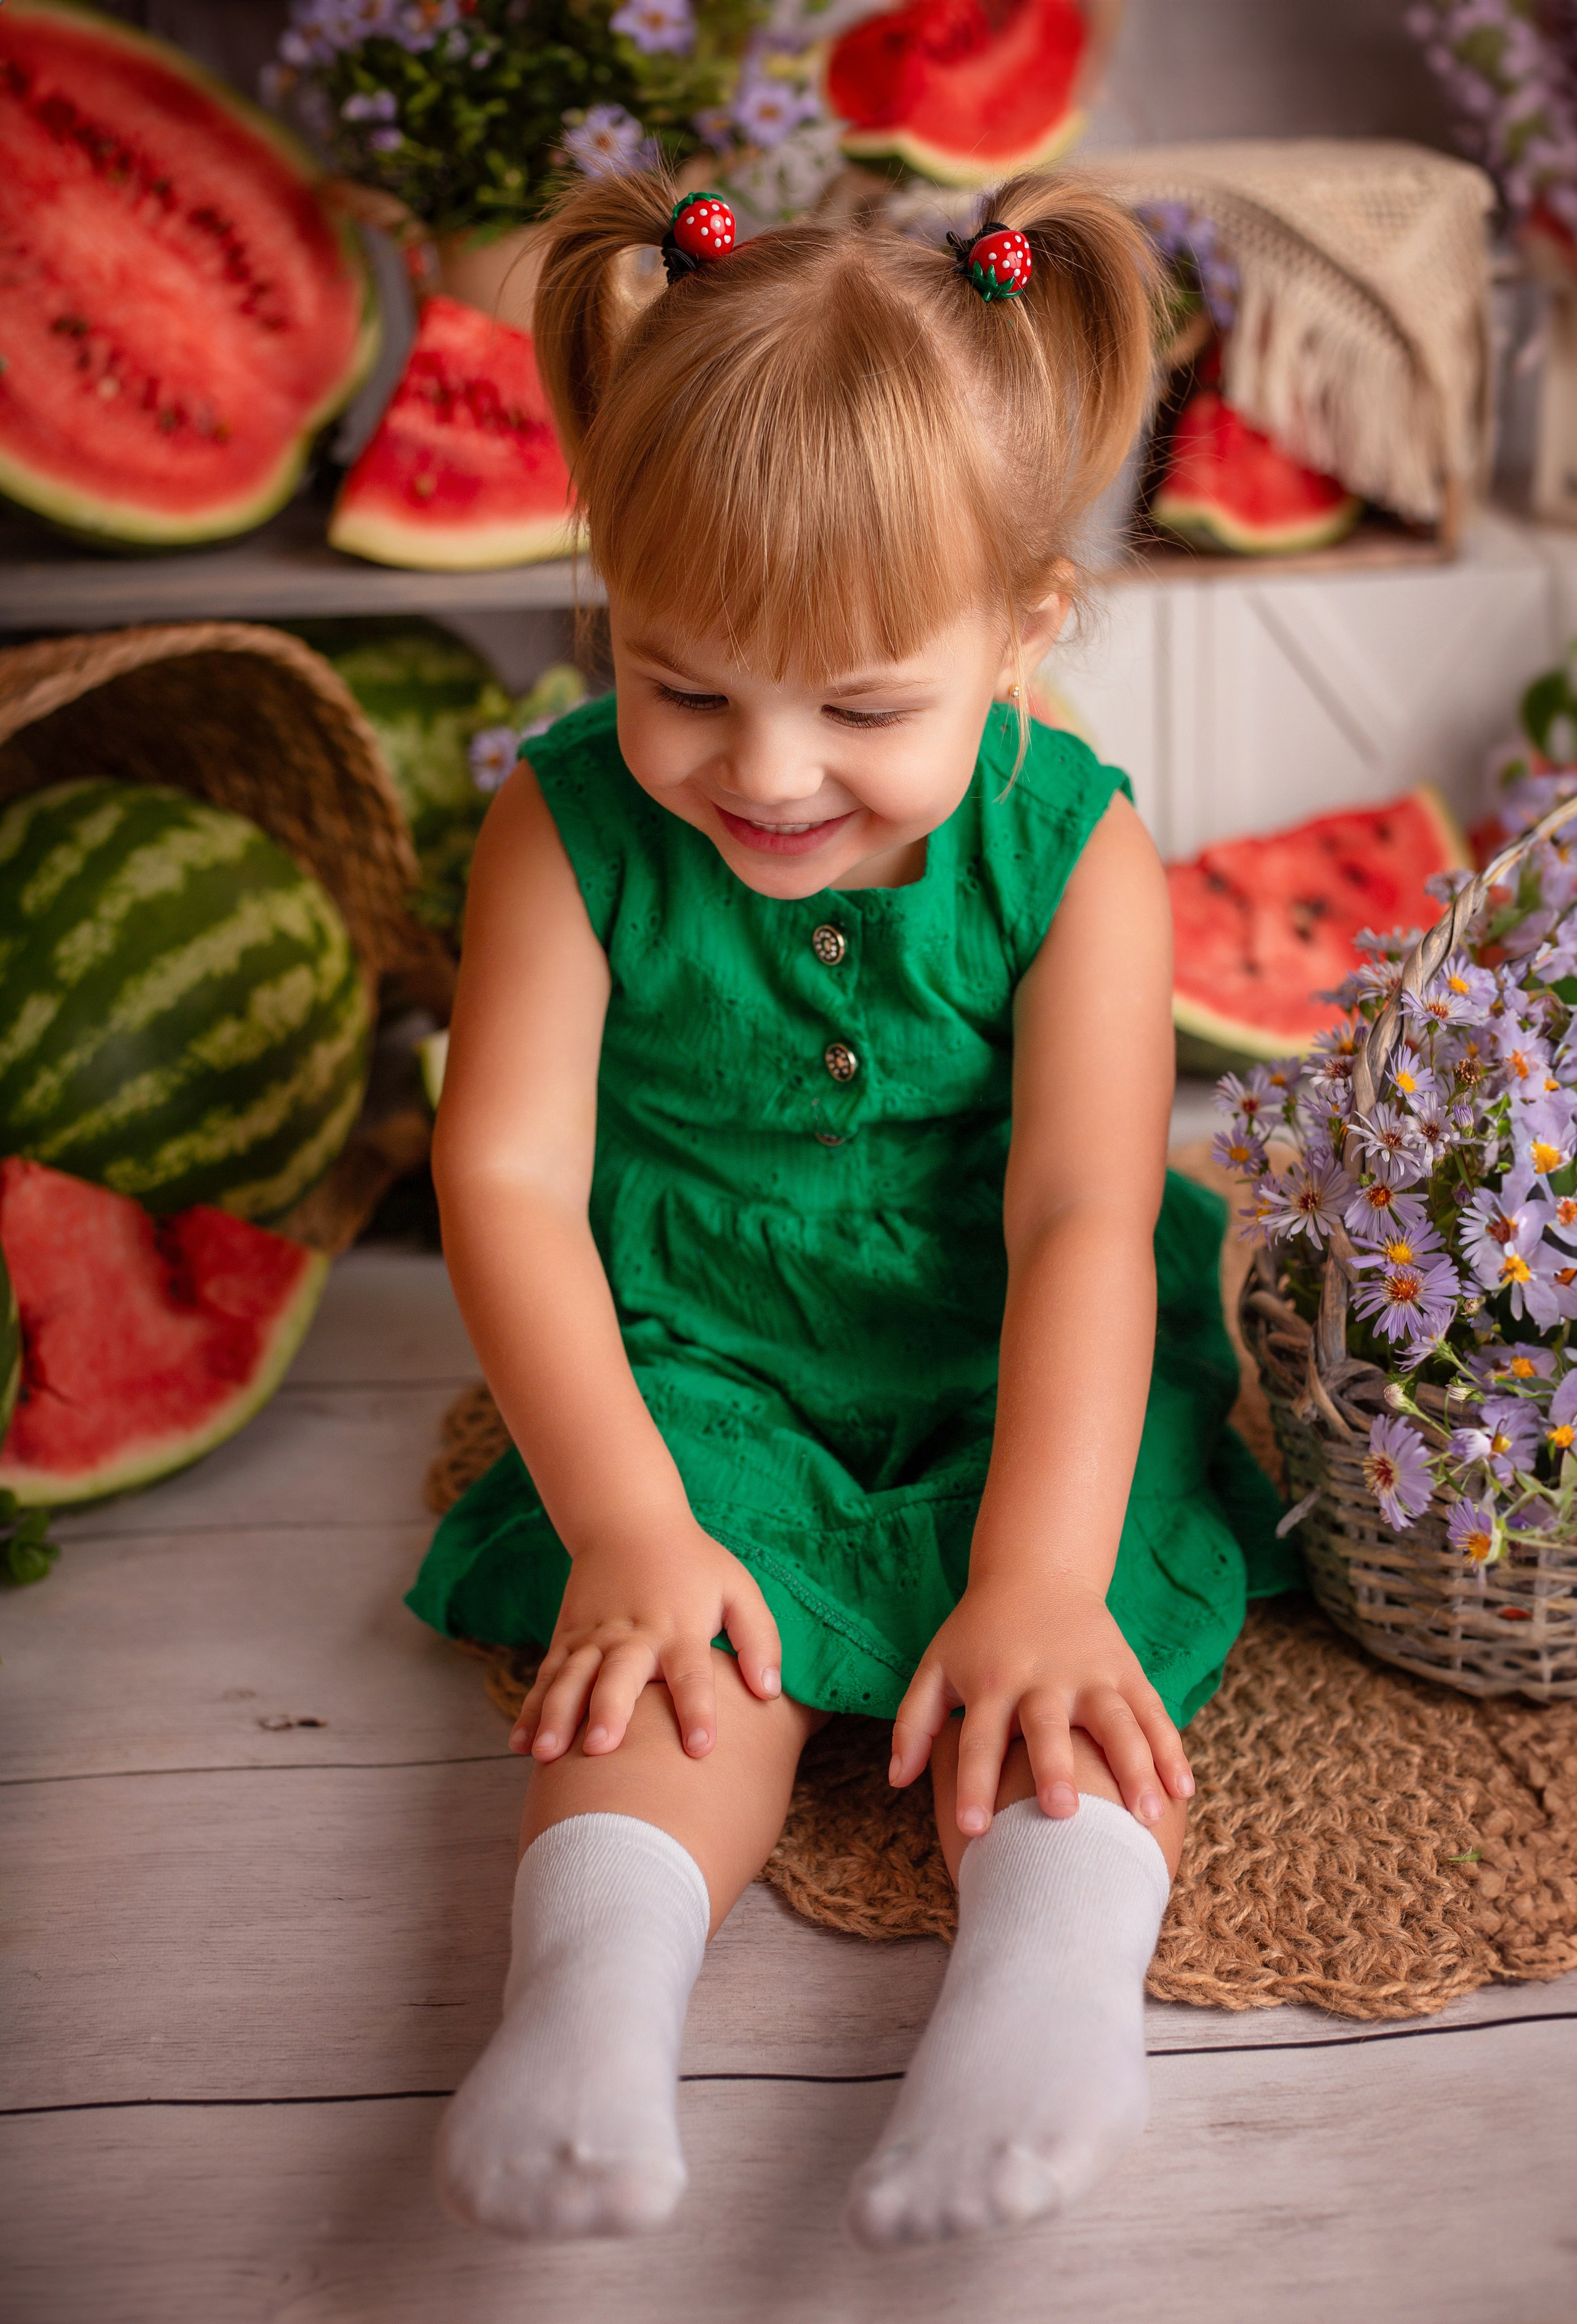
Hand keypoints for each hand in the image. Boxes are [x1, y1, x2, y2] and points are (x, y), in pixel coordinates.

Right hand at [511, 1518, 781, 1762]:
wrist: (628, 1521)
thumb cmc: (693, 1565)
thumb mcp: (738, 1590)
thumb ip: (759, 1639)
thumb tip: (769, 1691)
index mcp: (679, 1627)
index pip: (692, 1674)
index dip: (697, 1710)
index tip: (701, 1749)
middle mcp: (634, 1634)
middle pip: (620, 1675)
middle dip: (609, 1711)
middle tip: (601, 1749)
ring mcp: (593, 1636)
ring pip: (571, 1679)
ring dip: (557, 1715)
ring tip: (543, 1754)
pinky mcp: (567, 1637)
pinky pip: (547, 1676)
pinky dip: (531, 1709)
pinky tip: (520, 1744)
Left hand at [889, 1577, 1192, 1836]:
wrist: (1036, 1571)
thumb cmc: (978, 1634)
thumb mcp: (935, 1667)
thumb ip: (912, 1723)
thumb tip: (897, 1781)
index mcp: (991, 1682)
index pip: (977, 1739)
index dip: (972, 1784)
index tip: (973, 1832)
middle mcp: (1042, 1679)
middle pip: (1048, 1727)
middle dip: (1054, 1768)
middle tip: (1062, 1814)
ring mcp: (1090, 1674)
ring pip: (1115, 1721)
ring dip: (1133, 1767)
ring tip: (1147, 1816)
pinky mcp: (1126, 1671)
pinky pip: (1153, 1713)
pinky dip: (1170, 1750)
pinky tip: (1183, 1790)